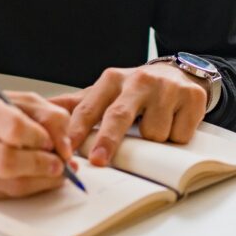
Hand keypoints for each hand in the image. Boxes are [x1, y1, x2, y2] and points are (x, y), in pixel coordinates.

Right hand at [0, 90, 78, 199]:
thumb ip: (49, 117)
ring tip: (54, 170)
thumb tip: (65, 149)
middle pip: (7, 162)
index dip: (40, 139)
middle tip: (60, 164)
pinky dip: (28, 188)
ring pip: (10, 185)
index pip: (13, 129)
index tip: (52, 142)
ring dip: (41, 181)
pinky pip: (6, 195)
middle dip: (41, 165)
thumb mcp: (22, 100)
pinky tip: (36, 176)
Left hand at [49, 64, 207, 166]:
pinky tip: (174, 122)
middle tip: (98, 162)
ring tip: (154, 124)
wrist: (179, 74)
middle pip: (118, 116)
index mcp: (111, 80)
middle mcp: (138, 81)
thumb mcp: (106, 91)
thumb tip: (44, 110)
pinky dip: (176, 136)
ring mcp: (166, 88)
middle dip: (107, 140)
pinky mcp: (192, 97)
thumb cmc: (136, 90)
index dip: (77, 130)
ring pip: (153, 132)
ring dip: (153, 140)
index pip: (89, 107)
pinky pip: (179, 134)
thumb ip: (76, 103)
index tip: (66, 149)